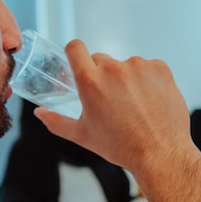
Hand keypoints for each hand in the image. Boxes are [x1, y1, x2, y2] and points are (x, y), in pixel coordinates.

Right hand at [33, 40, 195, 175]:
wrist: (160, 153)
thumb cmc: (121, 146)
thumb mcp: (82, 135)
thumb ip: (56, 121)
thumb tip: (40, 114)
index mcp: (90, 81)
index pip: (75, 47)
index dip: (74, 54)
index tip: (78, 62)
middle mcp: (114, 69)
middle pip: (101, 60)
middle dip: (102, 75)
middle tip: (110, 99)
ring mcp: (139, 66)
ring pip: (126, 65)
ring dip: (126, 79)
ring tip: (134, 106)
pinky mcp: (160, 68)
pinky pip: (148, 68)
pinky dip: (148, 80)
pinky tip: (149, 101)